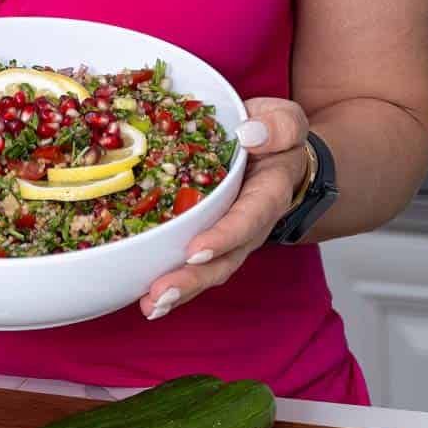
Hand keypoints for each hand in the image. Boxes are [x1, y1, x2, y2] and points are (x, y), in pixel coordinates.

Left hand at [138, 98, 310, 321]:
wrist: (272, 147)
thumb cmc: (275, 135)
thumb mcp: (286, 120)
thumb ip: (279, 126)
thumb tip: (248, 134)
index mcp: (267, 194)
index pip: (248, 220)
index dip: (223, 237)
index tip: (196, 250)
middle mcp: (247, 224)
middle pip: (224, 260)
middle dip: (192, 279)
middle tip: (160, 294)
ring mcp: (226, 235)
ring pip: (206, 269)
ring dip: (178, 290)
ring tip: (150, 306)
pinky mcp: (204, 234)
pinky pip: (188, 260)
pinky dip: (168, 277)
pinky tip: (142, 294)